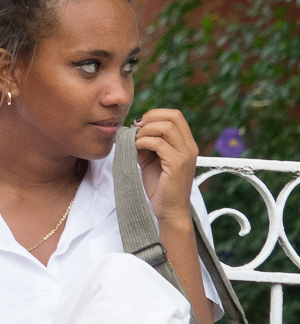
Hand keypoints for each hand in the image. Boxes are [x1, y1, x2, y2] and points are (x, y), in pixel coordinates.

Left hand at [135, 108, 198, 225]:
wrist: (168, 209)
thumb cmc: (159, 185)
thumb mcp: (150, 159)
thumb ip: (145, 143)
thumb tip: (132, 129)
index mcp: (186, 143)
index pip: (175, 115)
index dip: (155, 114)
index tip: (139, 124)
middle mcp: (190, 146)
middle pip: (173, 116)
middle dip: (150, 118)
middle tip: (135, 129)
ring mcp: (185, 155)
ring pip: (166, 127)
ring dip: (145, 130)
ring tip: (134, 140)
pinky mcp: (178, 164)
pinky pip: (158, 143)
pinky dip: (143, 142)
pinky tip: (135, 148)